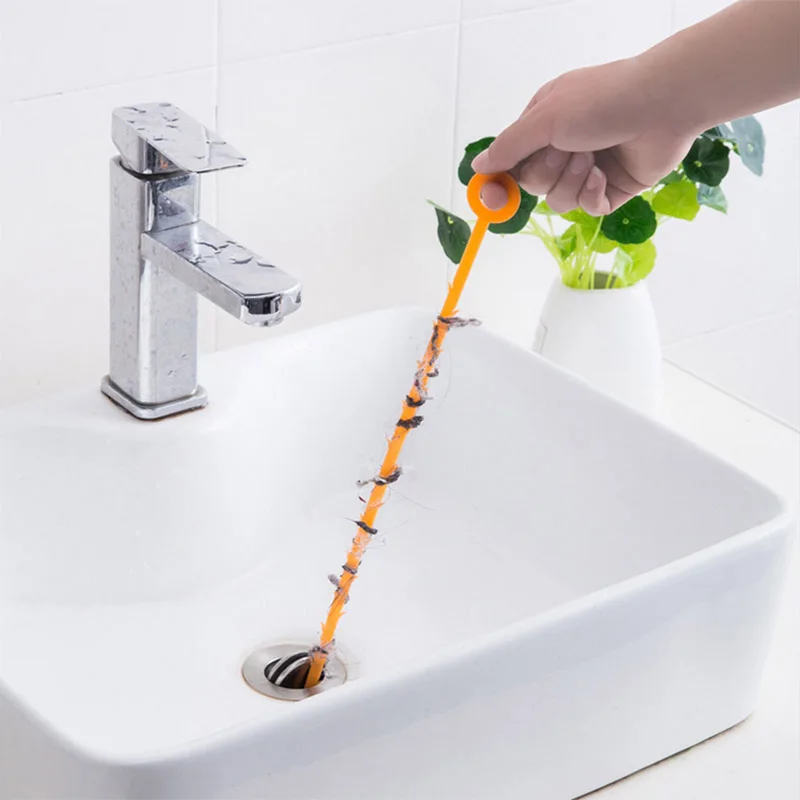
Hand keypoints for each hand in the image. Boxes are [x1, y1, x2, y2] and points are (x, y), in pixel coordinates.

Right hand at [475, 58, 697, 213]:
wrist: (663, 105)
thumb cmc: (602, 100)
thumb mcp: (545, 118)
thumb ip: (509, 146)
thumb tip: (478, 168)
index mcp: (543, 124)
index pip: (510, 162)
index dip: (499, 183)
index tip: (492, 200)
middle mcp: (563, 147)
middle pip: (533, 184)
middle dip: (548, 172)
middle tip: (568, 150)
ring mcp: (587, 169)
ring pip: (558, 200)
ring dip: (572, 181)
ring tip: (592, 158)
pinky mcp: (611, 188)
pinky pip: (587, 208)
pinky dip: (592, 194)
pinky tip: (605, 174)